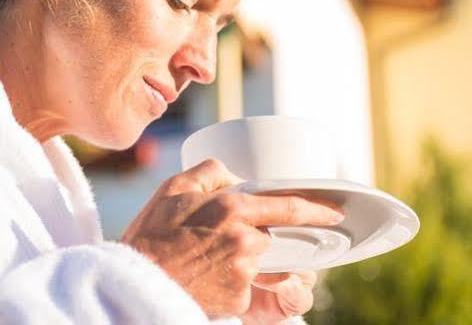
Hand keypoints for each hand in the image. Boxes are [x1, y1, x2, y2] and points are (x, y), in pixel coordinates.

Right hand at [120, 159, 342, 317]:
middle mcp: (244, 240)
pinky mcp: (239, 299)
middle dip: (253, 238)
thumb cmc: (150, 236)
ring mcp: (244, 272)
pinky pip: (245, 287)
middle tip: (219, 240)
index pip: (288, 207)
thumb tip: (233, 175)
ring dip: (240, 261)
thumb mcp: (174, 188)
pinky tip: (204, 278)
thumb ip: (210, 173)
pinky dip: (230, 283)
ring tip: (205, 261)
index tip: (336, 213)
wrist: (135, 282)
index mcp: (232, 209)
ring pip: (257, 262)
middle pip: (268, 237)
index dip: (317, 209)